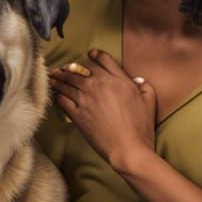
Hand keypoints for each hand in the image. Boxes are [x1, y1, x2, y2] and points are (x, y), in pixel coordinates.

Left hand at [48, 50, 157, 172]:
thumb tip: (137, 79)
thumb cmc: (141, 126)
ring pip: (67, 83)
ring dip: (58, 78)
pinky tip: (55, 93)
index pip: (104, 60)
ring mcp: (86, 99)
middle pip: (80, 70)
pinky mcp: (77, 114)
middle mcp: (100, 85)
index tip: (90, 53)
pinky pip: (63, 100)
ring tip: (52, 76)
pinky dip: (58, 94)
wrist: (128, 148)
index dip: (96, 54)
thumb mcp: (149, 100)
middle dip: (70, 67)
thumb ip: (144, 85)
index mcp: (119, 80)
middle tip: (62, 67)